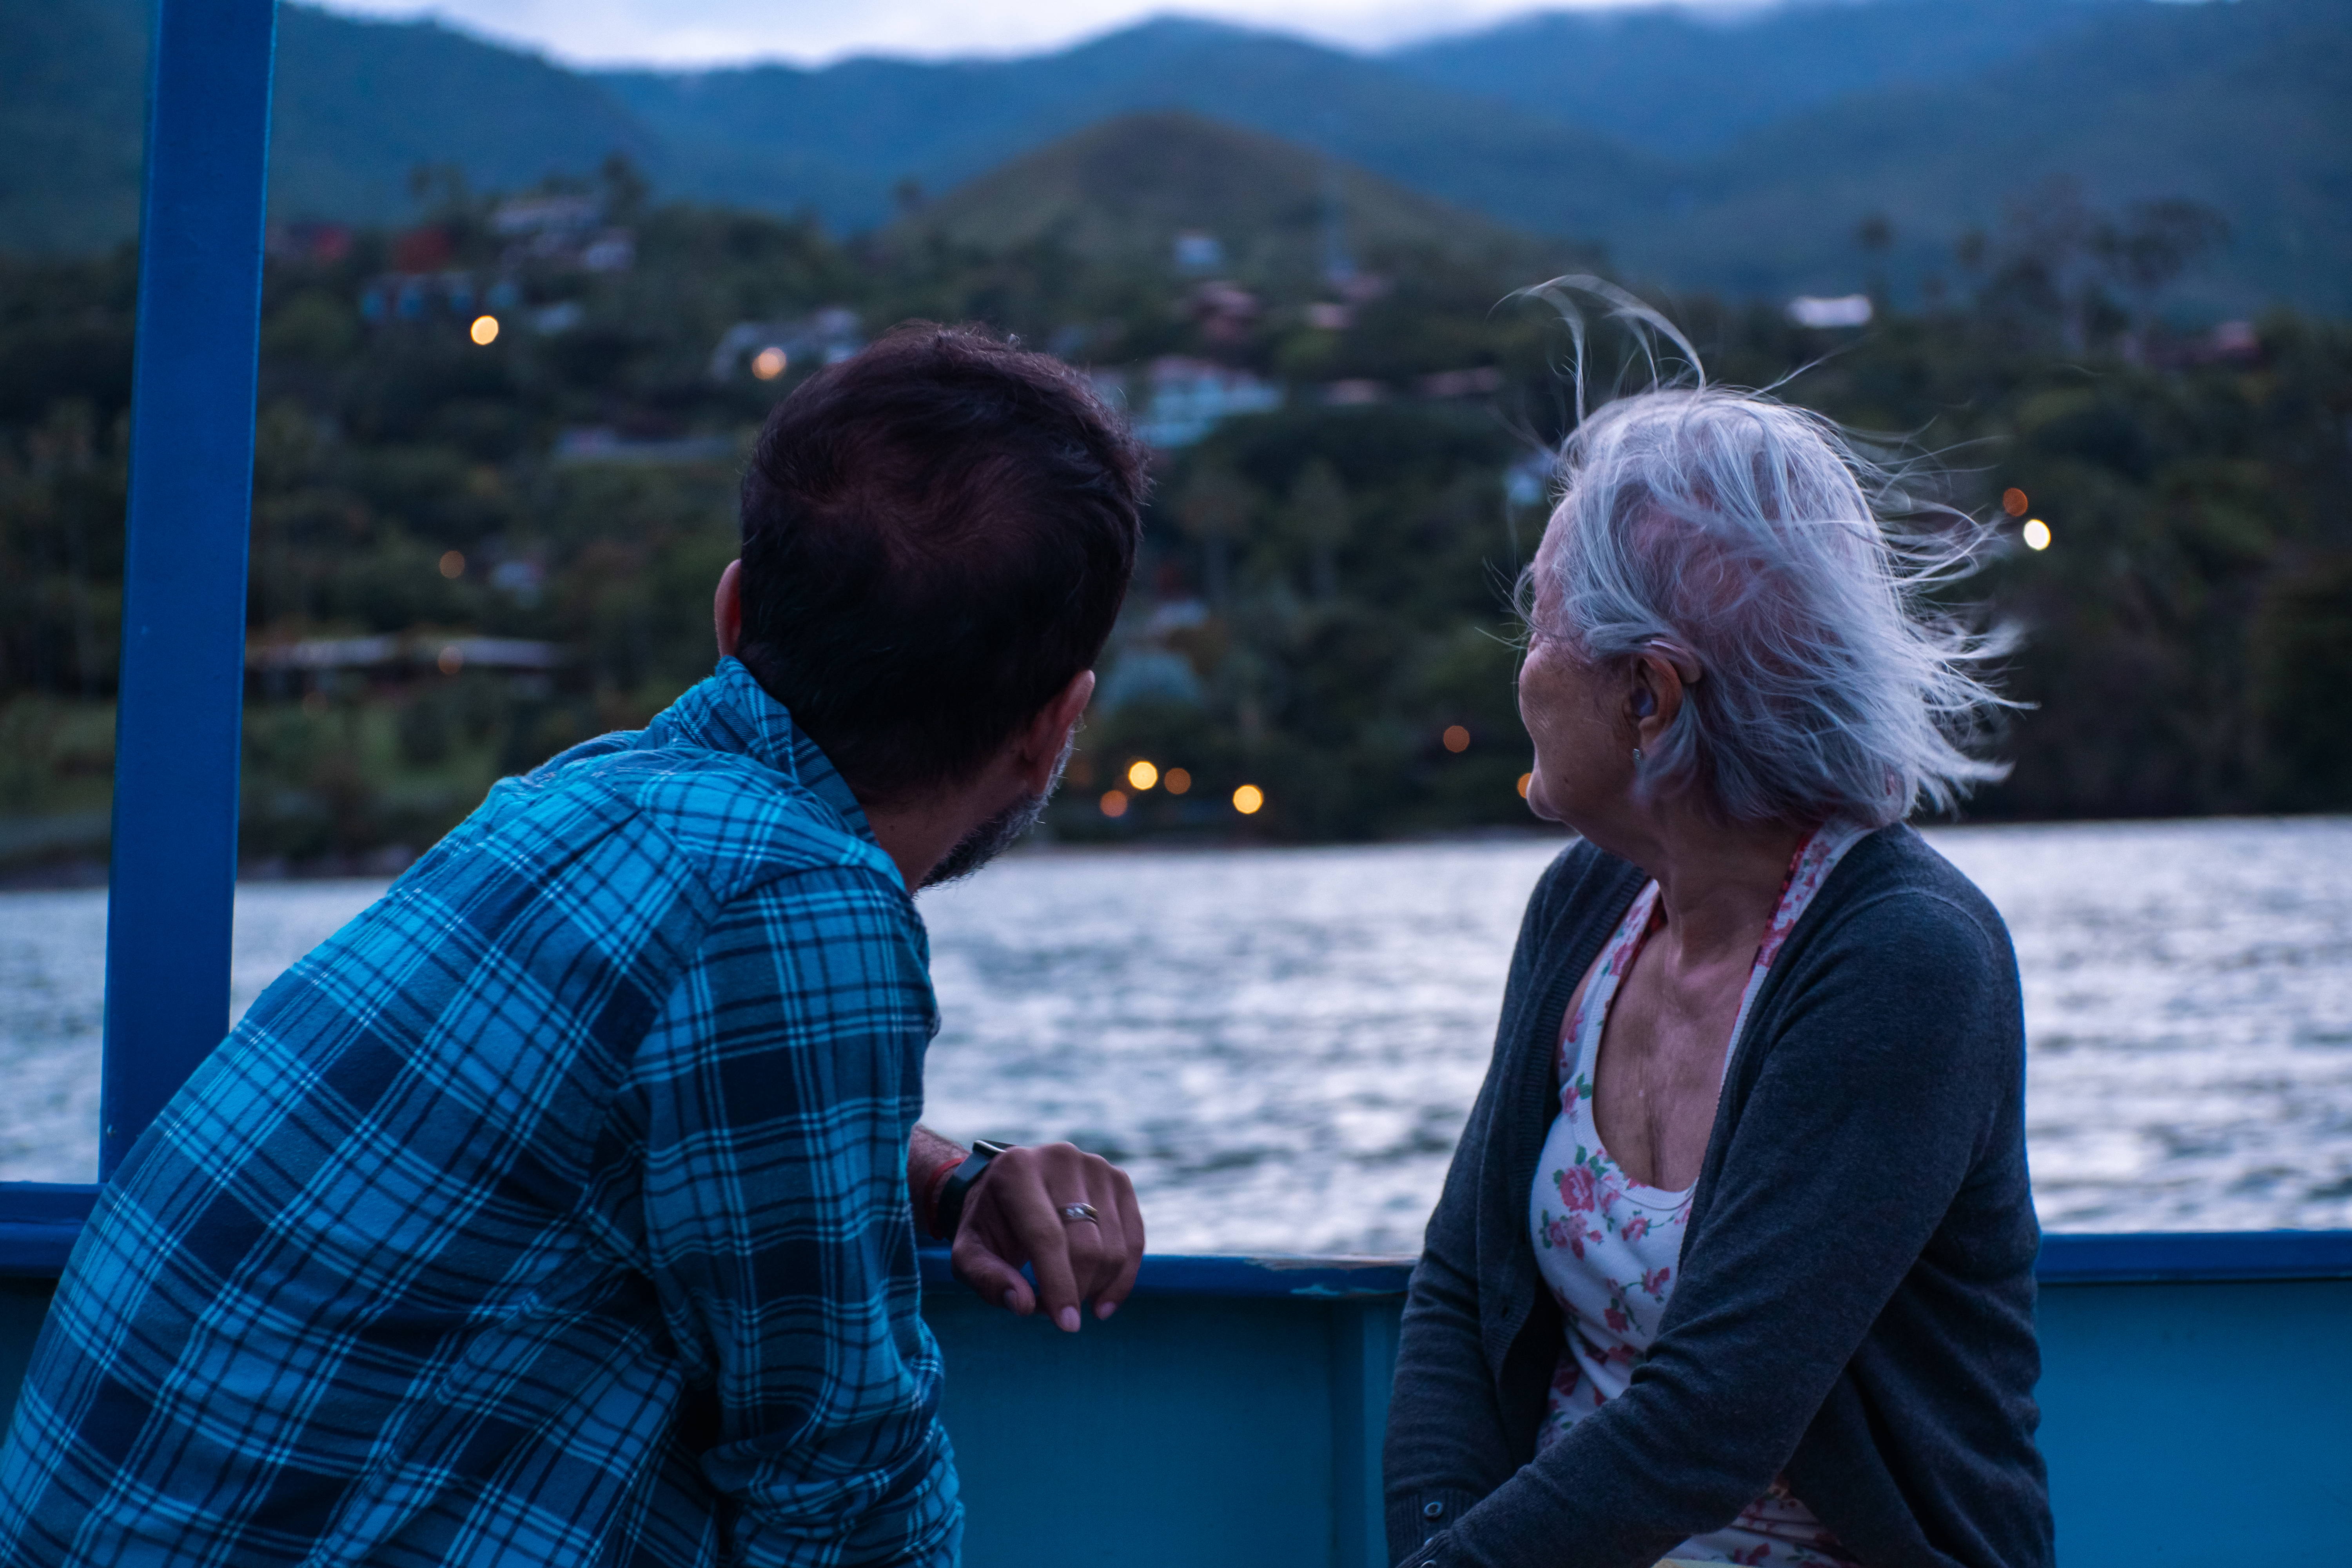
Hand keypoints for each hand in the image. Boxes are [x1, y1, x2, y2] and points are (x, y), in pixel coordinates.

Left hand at [951, 1143, 1142, 1331]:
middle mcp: (1060, 1159)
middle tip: (1059, 1312)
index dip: (1059, 1285)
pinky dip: (1123, 1277)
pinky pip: (1135, 1238)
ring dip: (1098, 1287)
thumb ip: (988, 1279)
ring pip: (1114, 1246)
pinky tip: (1104, 1299)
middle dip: (1077, 1290)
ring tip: (1072, 1297)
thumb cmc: (986, 1224)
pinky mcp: (1118, 1179)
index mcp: (1017, 1170)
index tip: (1067, 1326)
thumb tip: (1025, 1305)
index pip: (1047, 1237)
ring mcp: (1095, 1166)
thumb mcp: (968, 1253)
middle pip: (1087, 1245)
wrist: (1006, 1185)